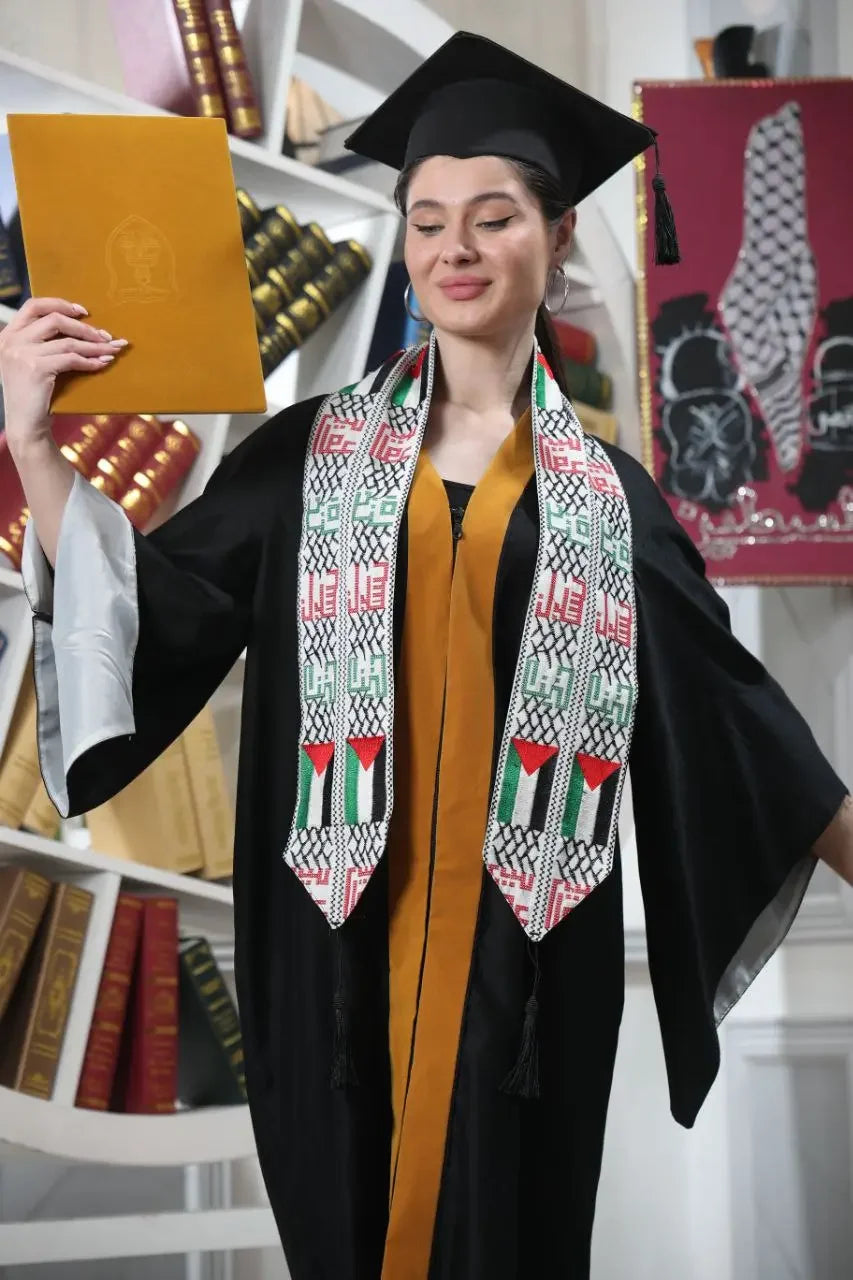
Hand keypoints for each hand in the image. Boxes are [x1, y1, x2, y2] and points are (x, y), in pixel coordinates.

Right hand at [0, 298, 127, 457]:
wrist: (25, 424)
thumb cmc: (33, 395)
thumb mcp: (29, 363)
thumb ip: (41, 344)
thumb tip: (79, 329)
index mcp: (8, 335)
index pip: (33, 306)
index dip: (60, 303)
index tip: (83, 311)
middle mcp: (12, 340)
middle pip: (55, 319)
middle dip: (85, 327)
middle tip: (106, 336)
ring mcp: (22, 353)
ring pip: (67, 341)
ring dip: (95, 346)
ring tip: (112, 350)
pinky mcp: (36, 368)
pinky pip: (71, 359)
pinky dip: (90, 361)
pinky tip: (102, 364)